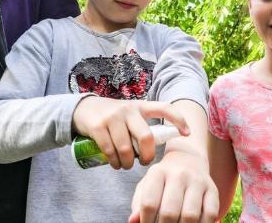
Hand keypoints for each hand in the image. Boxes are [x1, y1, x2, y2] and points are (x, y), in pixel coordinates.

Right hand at [72, 97, 189, 168]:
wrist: (84, 108)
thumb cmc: (113, 117)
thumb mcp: (129, 115)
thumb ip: (142, 128)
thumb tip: (156, 151)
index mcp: (140, 106)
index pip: (164, 108)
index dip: (178, 119)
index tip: (187, 133)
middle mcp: (128, 110)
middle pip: (146, 137)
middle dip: (147, 156)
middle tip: (144, 162)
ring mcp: (112, 117)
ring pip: (126, 149)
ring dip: (127, 164)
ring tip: (125, 165)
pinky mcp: (98, 126)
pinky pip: (110, 151)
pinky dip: (114, 163)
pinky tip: (115, 164)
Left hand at [128, 149, 218, 222]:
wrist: (188, 160)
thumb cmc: (162, 180)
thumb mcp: (146, 187)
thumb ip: (138, 205)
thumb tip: (133, 221)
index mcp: (158, 173)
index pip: (149, 203)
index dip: (146, 222)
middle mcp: (179, 175)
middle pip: (169, 212)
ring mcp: (198, 182)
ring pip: (190, 215)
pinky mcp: (213, 190)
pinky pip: (210, 214)